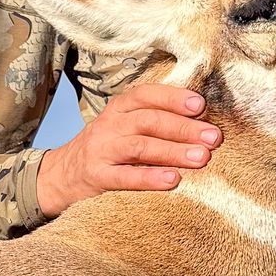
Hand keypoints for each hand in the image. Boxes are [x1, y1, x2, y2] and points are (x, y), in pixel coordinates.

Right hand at [36, 83, 220, 216]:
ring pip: (139, 146)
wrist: (61, 176)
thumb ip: (153, 121)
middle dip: (183, 128)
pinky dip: (150, 178)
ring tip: (201, 158)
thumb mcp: (123, 127)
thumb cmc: (107, 150)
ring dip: (173, 151)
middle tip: (214, 137)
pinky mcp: (97, 178)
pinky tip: (173, 180)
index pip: (145, 95)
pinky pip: (125, 177)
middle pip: (148, 120)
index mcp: (118, 109)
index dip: (173, 98)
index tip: (200, 106)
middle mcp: (109, 126)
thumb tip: (202, 122)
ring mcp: (101, 151)